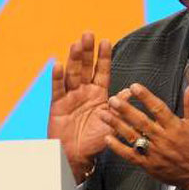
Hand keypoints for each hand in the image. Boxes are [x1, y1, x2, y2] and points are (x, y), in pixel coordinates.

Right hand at [49, 32, 111, 182]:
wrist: (78, 156)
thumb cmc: (96, 140)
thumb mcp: (112, 122)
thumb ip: (119, 106)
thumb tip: (131, 92)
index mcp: (99, 94)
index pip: (102, 71)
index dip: (103, 57)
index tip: (106, 41)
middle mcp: (84, 91)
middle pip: (86, 68)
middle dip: (87, 51)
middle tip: (88, 34)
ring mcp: (70, 97)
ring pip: (72, 74)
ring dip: (74, 59)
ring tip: (76, 44)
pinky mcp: (57, 105)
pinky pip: (57, 89)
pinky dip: (57, 77)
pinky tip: (58, 64)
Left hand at [102, 81, 188, 189]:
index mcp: (174, 127)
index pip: (158, 109)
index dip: (145, 97)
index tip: (134, 87)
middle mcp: (162, 139)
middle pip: (141, 122)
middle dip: (125, 110)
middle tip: (113, 100)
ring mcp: (154, 152)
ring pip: (132, 136)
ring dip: (117, 125)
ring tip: (104, 114)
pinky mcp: (148, 164)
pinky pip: (130, 155)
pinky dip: (118, 148)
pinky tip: (108, 139)